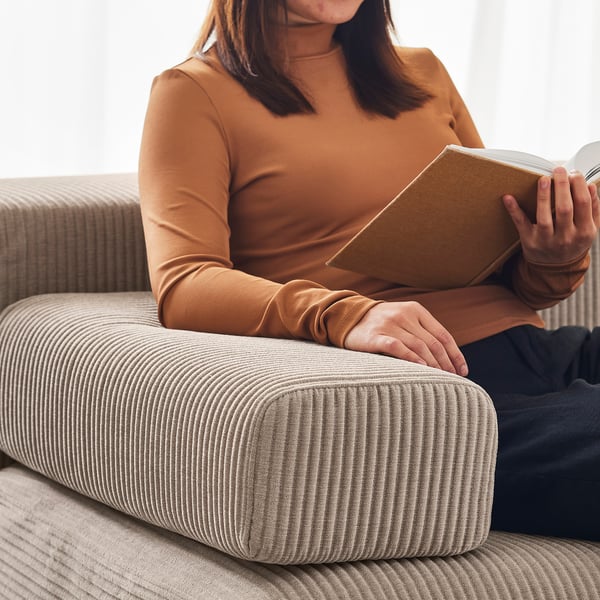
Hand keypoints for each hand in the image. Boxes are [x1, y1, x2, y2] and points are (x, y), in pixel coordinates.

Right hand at [344, 301, 467, 375]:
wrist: (347, 317)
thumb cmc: (381, 324)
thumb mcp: (403, 320)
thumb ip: (422, 332)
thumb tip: (447, 357)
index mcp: (416, 310)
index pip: (442, 335)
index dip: (455, 354)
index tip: (462, 371)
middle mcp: (404, 315)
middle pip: (432, 343)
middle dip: (445, 363)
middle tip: (452, 379)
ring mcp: (389, 324)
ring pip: (418, 346)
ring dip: (432, 365)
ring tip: (440, 379)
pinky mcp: (375, 336)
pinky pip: (397, 348)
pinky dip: (411, 359)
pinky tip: (421, 369)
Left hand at [502, 167, 599, 264]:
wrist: (555, 269)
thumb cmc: (573, 243)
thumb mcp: (589, 229)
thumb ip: (594, 209)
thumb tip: (591, 187)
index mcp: (584, 232)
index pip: (583, 204)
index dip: (579, 185)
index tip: (574, 173)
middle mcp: (566, 237)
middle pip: (565, 208)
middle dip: (562, 186)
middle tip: (558, 170)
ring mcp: (546, 240)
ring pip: (545, 217)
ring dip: (543, 197)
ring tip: (543, 179)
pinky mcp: (529, 241)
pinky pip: (521, 224)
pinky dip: (514, 210)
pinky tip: (508, 197)